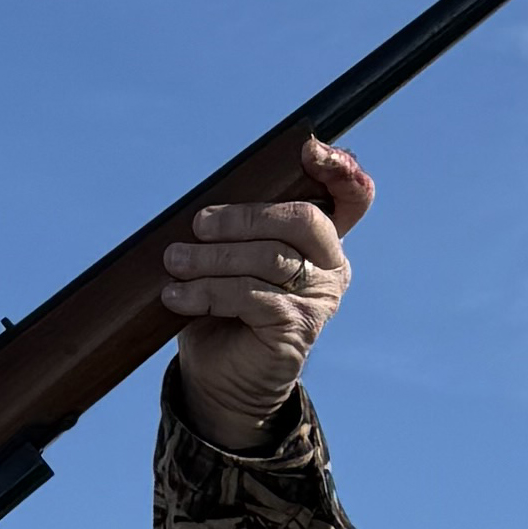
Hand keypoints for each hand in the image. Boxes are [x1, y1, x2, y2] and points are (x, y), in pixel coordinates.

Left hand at [160, 141, 373, 451]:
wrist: (218, 378)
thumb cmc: (223, 309)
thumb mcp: (230, 256)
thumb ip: (237, 226)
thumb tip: (203, 203)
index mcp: (321, 239)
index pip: (352, 196)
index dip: (340, 169)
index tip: (309, 150)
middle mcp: (331, 266)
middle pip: (300, 219)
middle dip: (244, 217)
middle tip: (198, 226)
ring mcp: (319, 298)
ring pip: (269, 259)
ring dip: (213, 258)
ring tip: (175, 262)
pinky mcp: (298, 328)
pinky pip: (252, 297)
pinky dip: (208, 293)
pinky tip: (177, 297)